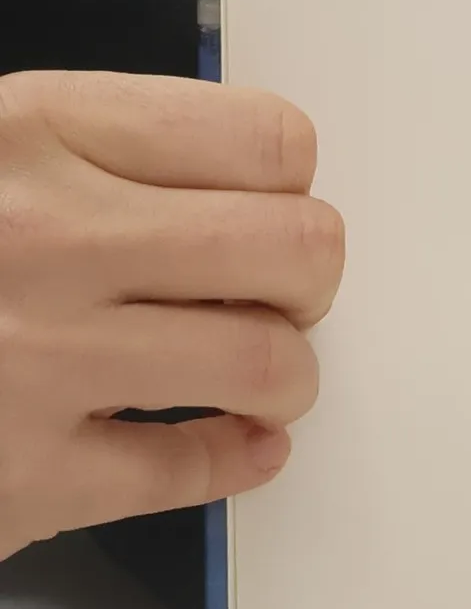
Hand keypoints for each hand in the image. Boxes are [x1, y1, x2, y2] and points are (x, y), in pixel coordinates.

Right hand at [0, 71, 343, 560]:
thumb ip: (95, 152)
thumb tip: (253, 181)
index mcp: (30, 131)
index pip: (266, 141)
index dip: (287, 185)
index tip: (266, 209)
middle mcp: (42, 237)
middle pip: (299, 248)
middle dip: (305, 279)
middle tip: (269, 294)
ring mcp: (35, 362)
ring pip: (271, 364)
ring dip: (286, 375)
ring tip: (252, 374)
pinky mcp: (24, 477)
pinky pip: (195, 470)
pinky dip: (239, 459)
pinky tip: (234, 443)